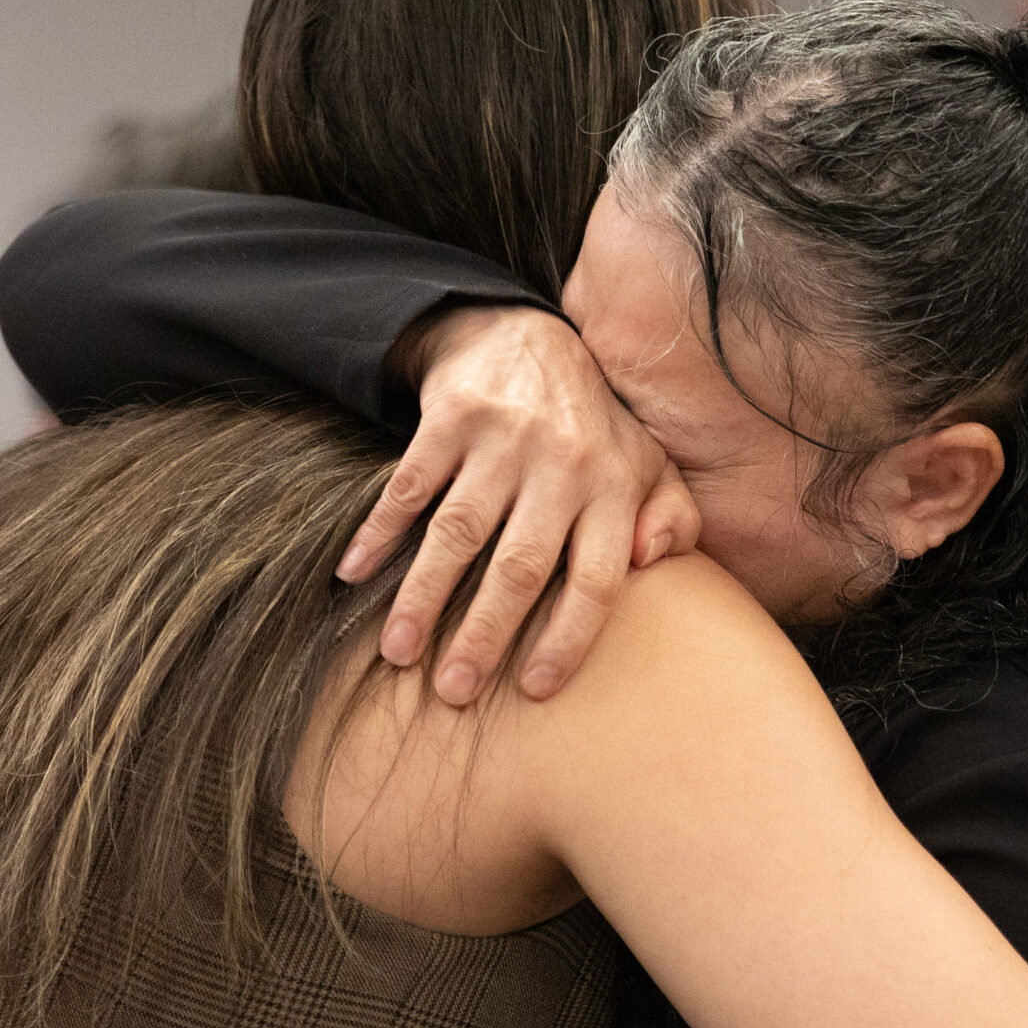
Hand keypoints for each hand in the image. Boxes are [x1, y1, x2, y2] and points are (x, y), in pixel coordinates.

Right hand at [345, 303, 698, 704]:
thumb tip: (654, 565)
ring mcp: (505, 438)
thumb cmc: (592, 428)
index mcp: (614, 487)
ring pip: (458, 532)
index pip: (596, 578)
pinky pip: (409, 485)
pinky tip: (353, 575)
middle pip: (520, 566)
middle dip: (484, 635)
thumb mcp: (649, 465)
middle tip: (453, 692)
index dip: (568, 638)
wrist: (526, 335)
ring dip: (423, 596)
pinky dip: (378, 531)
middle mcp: (563, 463)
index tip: (534, 689)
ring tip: (397, 652)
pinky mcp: (452, 417)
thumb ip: (673, 520)